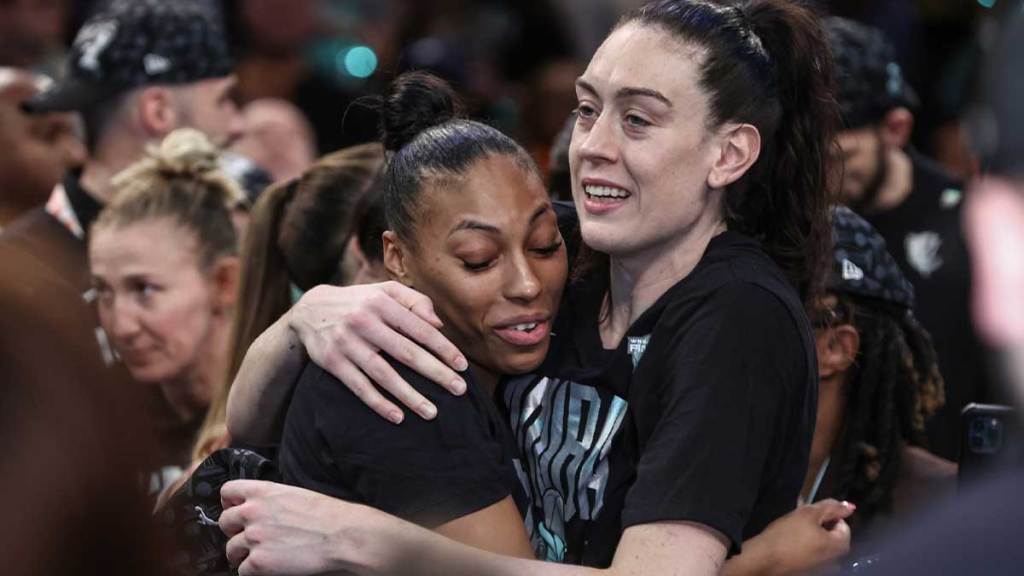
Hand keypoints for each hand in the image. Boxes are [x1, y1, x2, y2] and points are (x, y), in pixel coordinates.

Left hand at [220, 480, 380, 575]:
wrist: (343, 537)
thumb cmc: (328, 515)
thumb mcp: (296, 494)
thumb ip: (271, 500)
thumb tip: (260, 510)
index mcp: (263, 492)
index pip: (227, 491)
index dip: (230, 503)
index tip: (236, 511)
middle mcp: (252, 512)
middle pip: (224, 522)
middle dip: (234, 532)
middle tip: (249, 539)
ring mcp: (253, 538)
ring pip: (230, 549)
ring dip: (242, 554)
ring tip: (259, 557)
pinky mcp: (258, 562)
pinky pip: (242, 570)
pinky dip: (252, 571)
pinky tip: (268, 568)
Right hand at [288, 282, 468, 422]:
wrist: (310, 310)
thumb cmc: (360, 302)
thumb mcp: (385, 291)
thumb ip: (414, 302)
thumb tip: (439, 324)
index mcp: (382, 303)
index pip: (420, 329)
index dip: (443, 349)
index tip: (462, 366)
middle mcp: (364, 322)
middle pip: (406, 353)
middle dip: (435, 373)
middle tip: (459, 390)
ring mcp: (347, 343)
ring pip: (384, 374)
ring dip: (409, 395)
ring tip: (432, 412)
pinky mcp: (332, 361)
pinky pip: (359, 386)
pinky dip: (378, 403)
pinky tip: (397, 416)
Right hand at [754, 499, 853, 574]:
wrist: (764, 558)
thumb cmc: (787, 534)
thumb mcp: (809, 514)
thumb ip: (832, 508)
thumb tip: (850, 506)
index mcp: (840, 546)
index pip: (843, 524)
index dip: (828, 515)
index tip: (811, 515)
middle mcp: (836, 561)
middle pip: (834, 537)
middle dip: (821, 527)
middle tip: (802, 522)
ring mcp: (823, 568)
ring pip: (823, 546)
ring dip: (814, 537)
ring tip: (795, 532)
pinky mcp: (809, 572)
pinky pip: (813, 555)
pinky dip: (806, 548)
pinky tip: (792, 544)